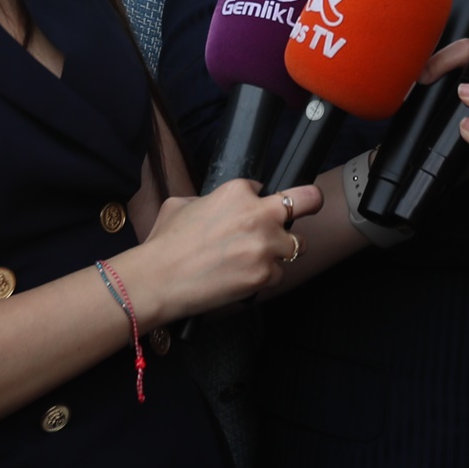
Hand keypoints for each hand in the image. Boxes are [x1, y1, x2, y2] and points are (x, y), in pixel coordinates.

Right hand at [120, 176, 318, 323]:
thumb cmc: (165, 243)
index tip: (252, 211)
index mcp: (237, 191)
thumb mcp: (182, 204)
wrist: (158, 279)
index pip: (265, 188)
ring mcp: (265, 245)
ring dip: (282, 251)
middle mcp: (258, 214)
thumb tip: (216, 207)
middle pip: (308, 200)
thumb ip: (210, 200)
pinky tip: (242, 279)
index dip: (258, 201)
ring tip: (258, 259)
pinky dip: (265, 278)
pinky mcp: (265, 274)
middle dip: (310, 203)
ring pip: (297, 244)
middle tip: (309, 208)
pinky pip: (279, 274)